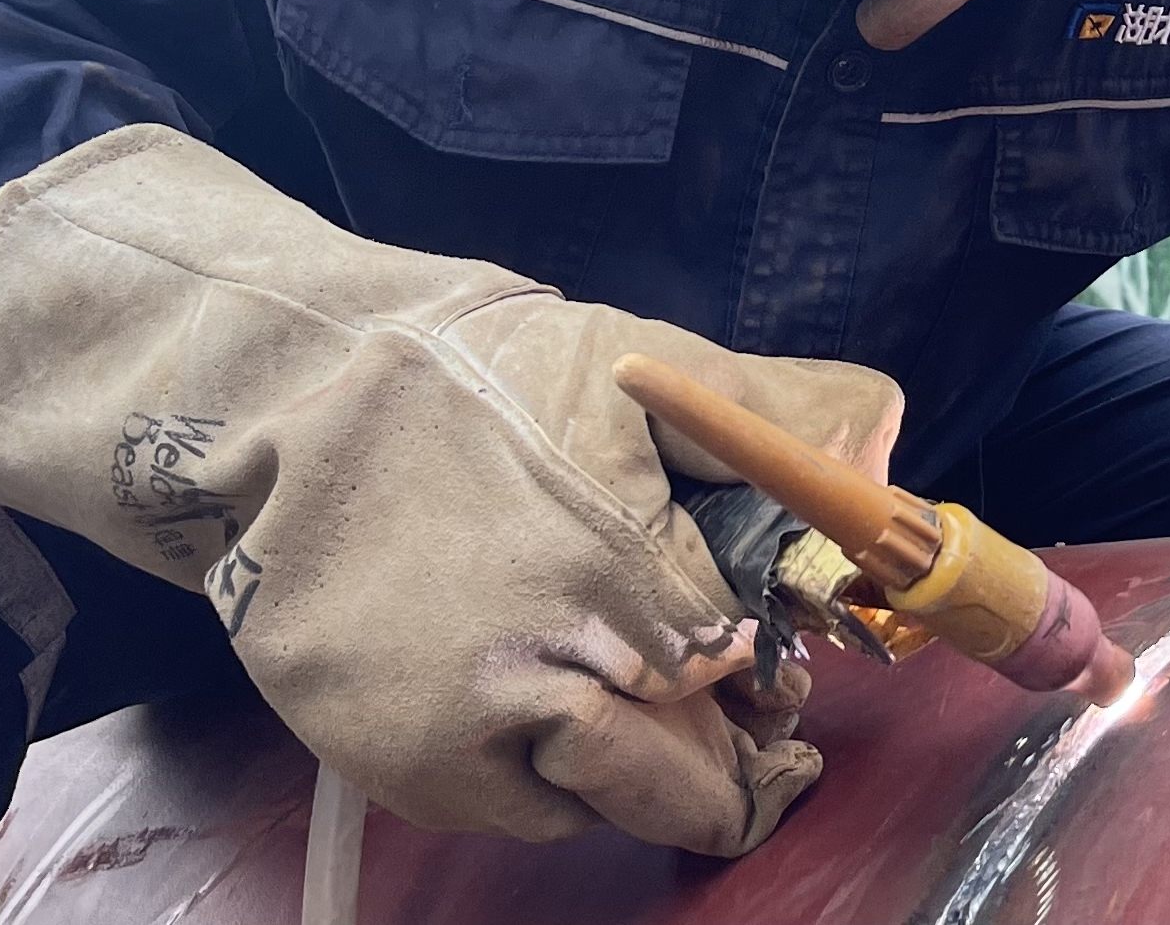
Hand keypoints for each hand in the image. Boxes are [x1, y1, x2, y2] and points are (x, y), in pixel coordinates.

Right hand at [0, 127, 900, 855]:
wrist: (285, 399)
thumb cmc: (472, 376)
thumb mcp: (635, 361)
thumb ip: (775, 405)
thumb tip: (884, 448)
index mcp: (626, 571)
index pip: (746, 678)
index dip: (775, 690)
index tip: (784, 697)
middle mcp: (546, 671)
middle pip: (680, 776)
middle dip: (727, 766)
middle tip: (750, 745)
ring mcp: (462, 735)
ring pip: (598, 800)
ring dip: (634, 770)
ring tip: (636, 706)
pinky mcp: (397, 763)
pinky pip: (513, 809)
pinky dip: (543, 776)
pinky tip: (542, 707)